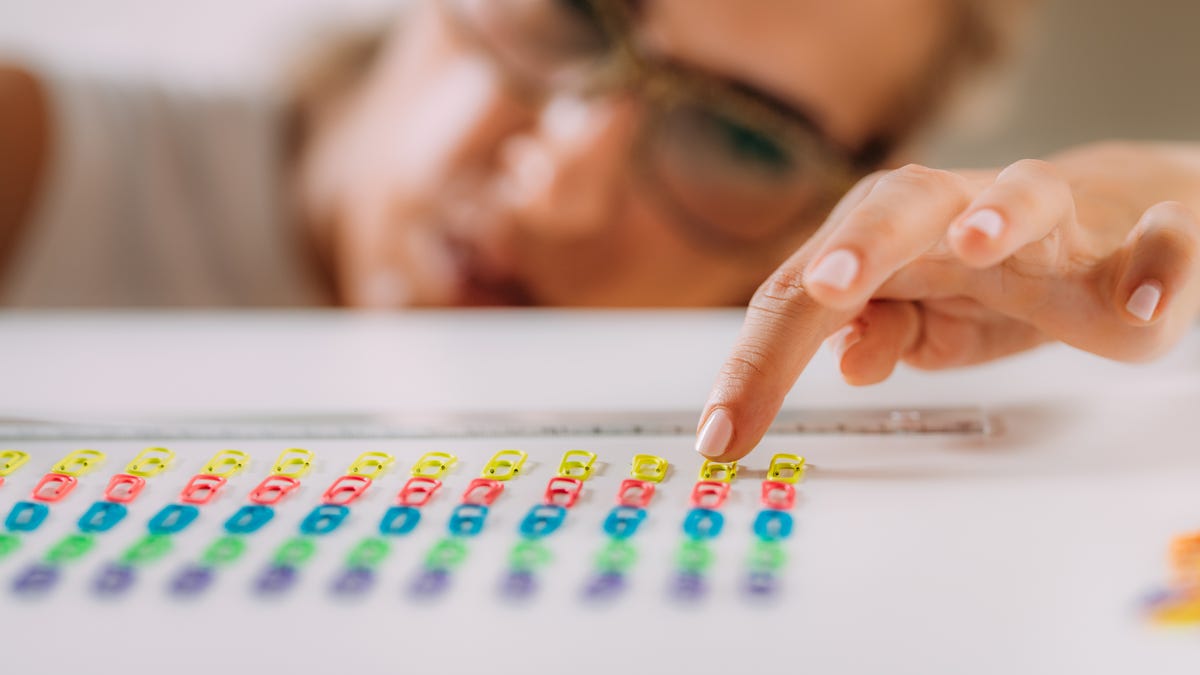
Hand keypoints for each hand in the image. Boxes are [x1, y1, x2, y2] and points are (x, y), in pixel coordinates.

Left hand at [695, 143, 1199, 460]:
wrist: (1104, 232)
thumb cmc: (987, 277)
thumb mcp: (920, 325)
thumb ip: (879, 336)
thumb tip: (852, 355)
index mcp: (876, 244)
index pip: (800, 296)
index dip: (758, 363)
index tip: (724, 434)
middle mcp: (949, 215)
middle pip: (890, 209)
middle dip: (858, 245)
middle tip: (831, 285)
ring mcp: (1040, 217)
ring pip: (1018, 195)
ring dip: (995, 215)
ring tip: (976, 242)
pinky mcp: (1131, 238)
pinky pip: (1151, 246)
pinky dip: (1153, 266)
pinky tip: (1142, 303)